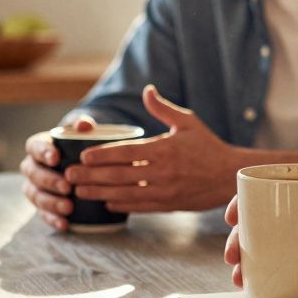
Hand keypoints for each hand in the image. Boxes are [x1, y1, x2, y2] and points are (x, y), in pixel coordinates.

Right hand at [19, 115, 95, 230]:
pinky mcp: (42, 205)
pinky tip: (65, 225)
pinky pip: (43, 214)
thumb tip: (84, 125)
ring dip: (50, 203)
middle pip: (33, 174)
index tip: (56, 158)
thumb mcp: (81, 133)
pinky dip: (53, 220)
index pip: (33, 147)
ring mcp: (34, 188)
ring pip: (35, 196)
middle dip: (49, 181)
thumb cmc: (79, 144)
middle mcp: (32, 167)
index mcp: (38, 147)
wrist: (80, 162)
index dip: (42, 152)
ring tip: (68, 208)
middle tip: (67, 187)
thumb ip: (82, 125)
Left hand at [68, 85, 237, 212]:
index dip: (102, 155)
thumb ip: (163, 108)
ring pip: (125, 194)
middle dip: (90, 175)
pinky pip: (139, 206)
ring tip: (79, 190)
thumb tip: (147, 90)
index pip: (126, 152)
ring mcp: (165, 190)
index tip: (83, 155)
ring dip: (99, 192)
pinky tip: (105, 202)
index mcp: (165, 148)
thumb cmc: (207, 146)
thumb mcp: (188, 122)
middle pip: (119, 175)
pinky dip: (120, 205)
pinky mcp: (168, 205)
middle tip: (69, 175)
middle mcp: (163, 171)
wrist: (229, 175)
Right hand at [224, 188, 297, 287]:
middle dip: (240, 238)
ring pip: (271, 248)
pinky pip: (288, 271)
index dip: (249, 201)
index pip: (276, 191)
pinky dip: (270, 278)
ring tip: (239, 276)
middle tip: (232, 254)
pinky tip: (256, 288)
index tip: (234, 214)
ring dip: (249, 261)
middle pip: (265, 224)